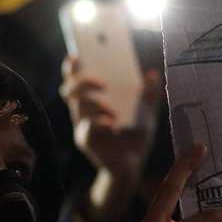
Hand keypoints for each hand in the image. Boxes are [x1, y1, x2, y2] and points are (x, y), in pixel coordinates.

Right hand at [63, 55, 151, 181]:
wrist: (134, 166)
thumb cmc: (136, 138)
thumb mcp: (147, 113)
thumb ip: (149, 94)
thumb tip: (152, 73)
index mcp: (96, 101)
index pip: (77, 80)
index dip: (72, 68)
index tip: (76, 55)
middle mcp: (85, 112)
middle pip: (70, 90)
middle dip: (82, 82)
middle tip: (103, 83)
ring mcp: (83, 126)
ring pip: (77, 106)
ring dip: (94, 103)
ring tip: (112, 110)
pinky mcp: (86, 141)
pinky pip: (86, 127)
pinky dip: (99, 121)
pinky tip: (113, 123)